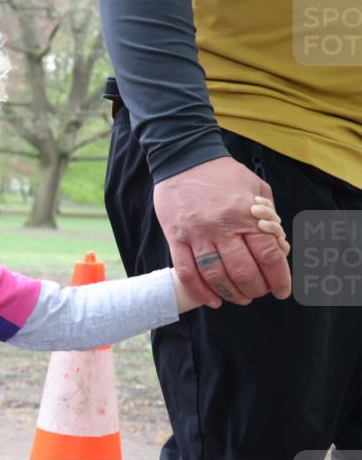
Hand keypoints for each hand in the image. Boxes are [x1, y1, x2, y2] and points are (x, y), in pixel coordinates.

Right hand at [153, 156, 290, 308]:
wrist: (183, 159)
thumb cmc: (223, 174)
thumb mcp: (256, 187)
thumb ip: (270, 217)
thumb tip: (279, 248)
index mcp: (246, 215)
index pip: (268, 255)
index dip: (279, 278)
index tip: (283, 290)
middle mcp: (222, 228)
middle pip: (243, 271)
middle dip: (256, 289)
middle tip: (260, 292)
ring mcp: (197, 235)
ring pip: (216, 276)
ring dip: (231, 293)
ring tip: (240, 298)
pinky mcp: (176, 239)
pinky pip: (187, 272)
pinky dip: (200, 291)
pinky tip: (212, 300)